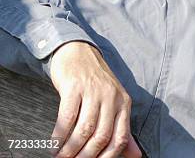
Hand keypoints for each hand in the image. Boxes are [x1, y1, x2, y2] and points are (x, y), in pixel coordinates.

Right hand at [49, 41, 141, 157]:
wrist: (78, 52)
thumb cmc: (96, 81)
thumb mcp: (114, 102)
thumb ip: (122, 128)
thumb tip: (135, 155)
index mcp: (124, 103)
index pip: (122, 137)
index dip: (109, 156)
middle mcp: (112, 97)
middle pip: (102, 136)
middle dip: (87, 156)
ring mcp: (93, 91)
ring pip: (85, 129)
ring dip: (71, 149)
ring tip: (61, 157)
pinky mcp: (74, 87)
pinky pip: (67, 117)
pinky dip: (60, 135)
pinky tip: (54, 144)